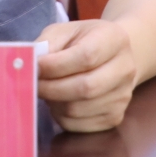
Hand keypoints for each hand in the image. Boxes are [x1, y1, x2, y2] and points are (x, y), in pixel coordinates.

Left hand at [35, 17, 142, 132]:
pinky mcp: (114, 117)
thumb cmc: (81, 42)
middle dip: (51, 88)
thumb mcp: (62, 32)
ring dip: (53, 102)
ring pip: (78, 109)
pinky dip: (59, 115)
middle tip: (32, 84)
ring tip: (47, 90)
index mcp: (114, 40)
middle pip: (86, 87)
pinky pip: (78, 124)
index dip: (55, 65)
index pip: (87, 56)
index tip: (34, 66)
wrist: (111, 58)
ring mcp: (123, 96)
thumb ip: (46, 44)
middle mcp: (125, 69)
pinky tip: (58, 101)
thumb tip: (30, 65)